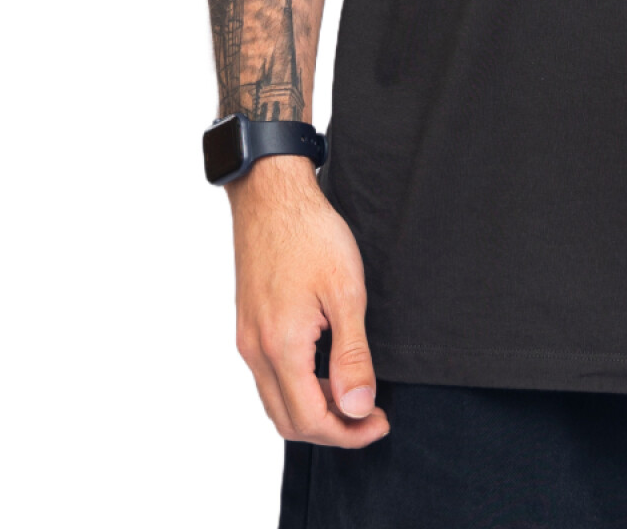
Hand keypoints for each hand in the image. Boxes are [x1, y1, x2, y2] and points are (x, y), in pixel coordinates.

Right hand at [230, 155, 389, 447]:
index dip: (348, 432)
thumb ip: (352, 356)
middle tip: (370, 416)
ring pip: (275, 402)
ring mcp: (247, 339)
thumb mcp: (346, 292)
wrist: (272, 195)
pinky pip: (268, 378)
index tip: (379, 422)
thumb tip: (359, 408)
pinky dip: (297, 389)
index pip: (310, 420)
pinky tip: (325, 370)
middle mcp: (255, 351)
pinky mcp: (247, 325)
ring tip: (352, 394)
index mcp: (280, 347)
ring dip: (314, 410)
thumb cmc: (310, 234)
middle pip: (289, 421)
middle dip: (332, 430)